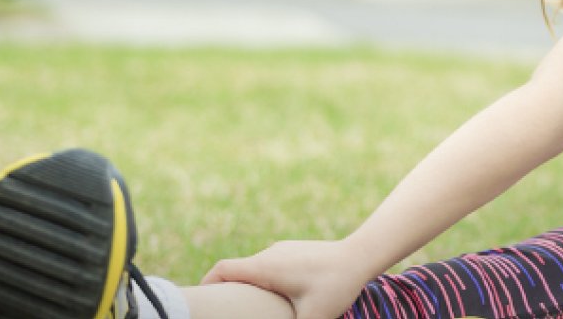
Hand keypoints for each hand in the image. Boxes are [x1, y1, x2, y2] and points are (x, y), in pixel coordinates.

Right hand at [202, 240, 369, 318]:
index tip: (200, 301)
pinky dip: (265, 280)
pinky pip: (271, 265)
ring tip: (251, 308)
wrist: (362, 254)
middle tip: (224, 311)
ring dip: (249, 286)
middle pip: (235, 270)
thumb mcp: (313, 317)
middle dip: (226, 290)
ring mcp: (283, 250)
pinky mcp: (295, 251)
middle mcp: (269, 254)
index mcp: (264, 267)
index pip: (221, 270)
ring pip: (254, 268)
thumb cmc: (336, 285)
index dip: (206, 284)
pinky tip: (277, 297)